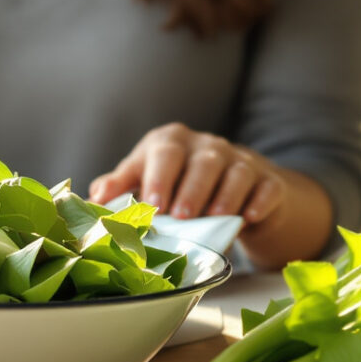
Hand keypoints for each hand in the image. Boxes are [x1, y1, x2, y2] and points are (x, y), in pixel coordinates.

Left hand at [90, 123, 290, 222]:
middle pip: (202, 161)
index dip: (158, 177)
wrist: (232, 189)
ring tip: (212, 219)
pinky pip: (266, 187)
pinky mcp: (266, 181)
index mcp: (172, 143)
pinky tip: (248, 218)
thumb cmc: (178, 185)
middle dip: (191, 188)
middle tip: (181, 215)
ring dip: (224, 196)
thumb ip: (121, 187)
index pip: (164, 152)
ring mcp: (241, 161)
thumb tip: (94, 199)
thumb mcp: (146, 180)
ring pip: (236, 172)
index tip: (153, 205)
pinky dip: (258, 202)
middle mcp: (207, 146)